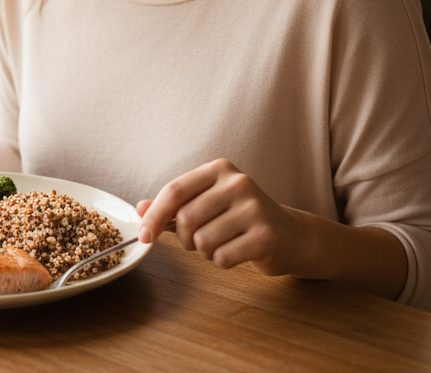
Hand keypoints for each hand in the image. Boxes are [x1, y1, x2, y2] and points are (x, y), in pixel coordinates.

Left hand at [135, 158, 304, 276]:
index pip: (175, 191)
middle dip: (185, 238)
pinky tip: (237, 252)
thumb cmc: (240, 218)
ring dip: (205, 251)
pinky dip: (222, 261)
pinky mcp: (266, 236)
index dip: (154, 216)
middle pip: (185, 218)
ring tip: (222, 243)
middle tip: (199, 240)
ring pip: (203, 241)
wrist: (290, 234)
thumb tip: (140, 209)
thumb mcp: (206, 203)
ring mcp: (255, 209)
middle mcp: (238, 183)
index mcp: (219, 170)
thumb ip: (173, 205)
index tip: (143, 236)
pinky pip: (223, 257)